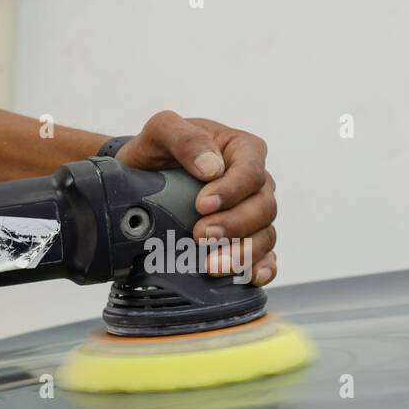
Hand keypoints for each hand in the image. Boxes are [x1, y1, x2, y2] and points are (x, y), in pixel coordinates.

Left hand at [113, 111, 277, 284]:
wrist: (141, 180)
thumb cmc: (157, 151)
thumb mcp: (163, 131)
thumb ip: (186, 139)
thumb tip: (211, 168)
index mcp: (243, 151)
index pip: (250, 172)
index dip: (231, 191)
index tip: (202, 205)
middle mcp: (255, 184)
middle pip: (263, 207)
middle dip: (234, 225)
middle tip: (201, 236)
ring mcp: (253, 214)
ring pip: (265, 236)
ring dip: (243, 253)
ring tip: (213, 265)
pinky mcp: (247, 240)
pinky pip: (266, 256)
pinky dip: (262, 268)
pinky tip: (250, 277)